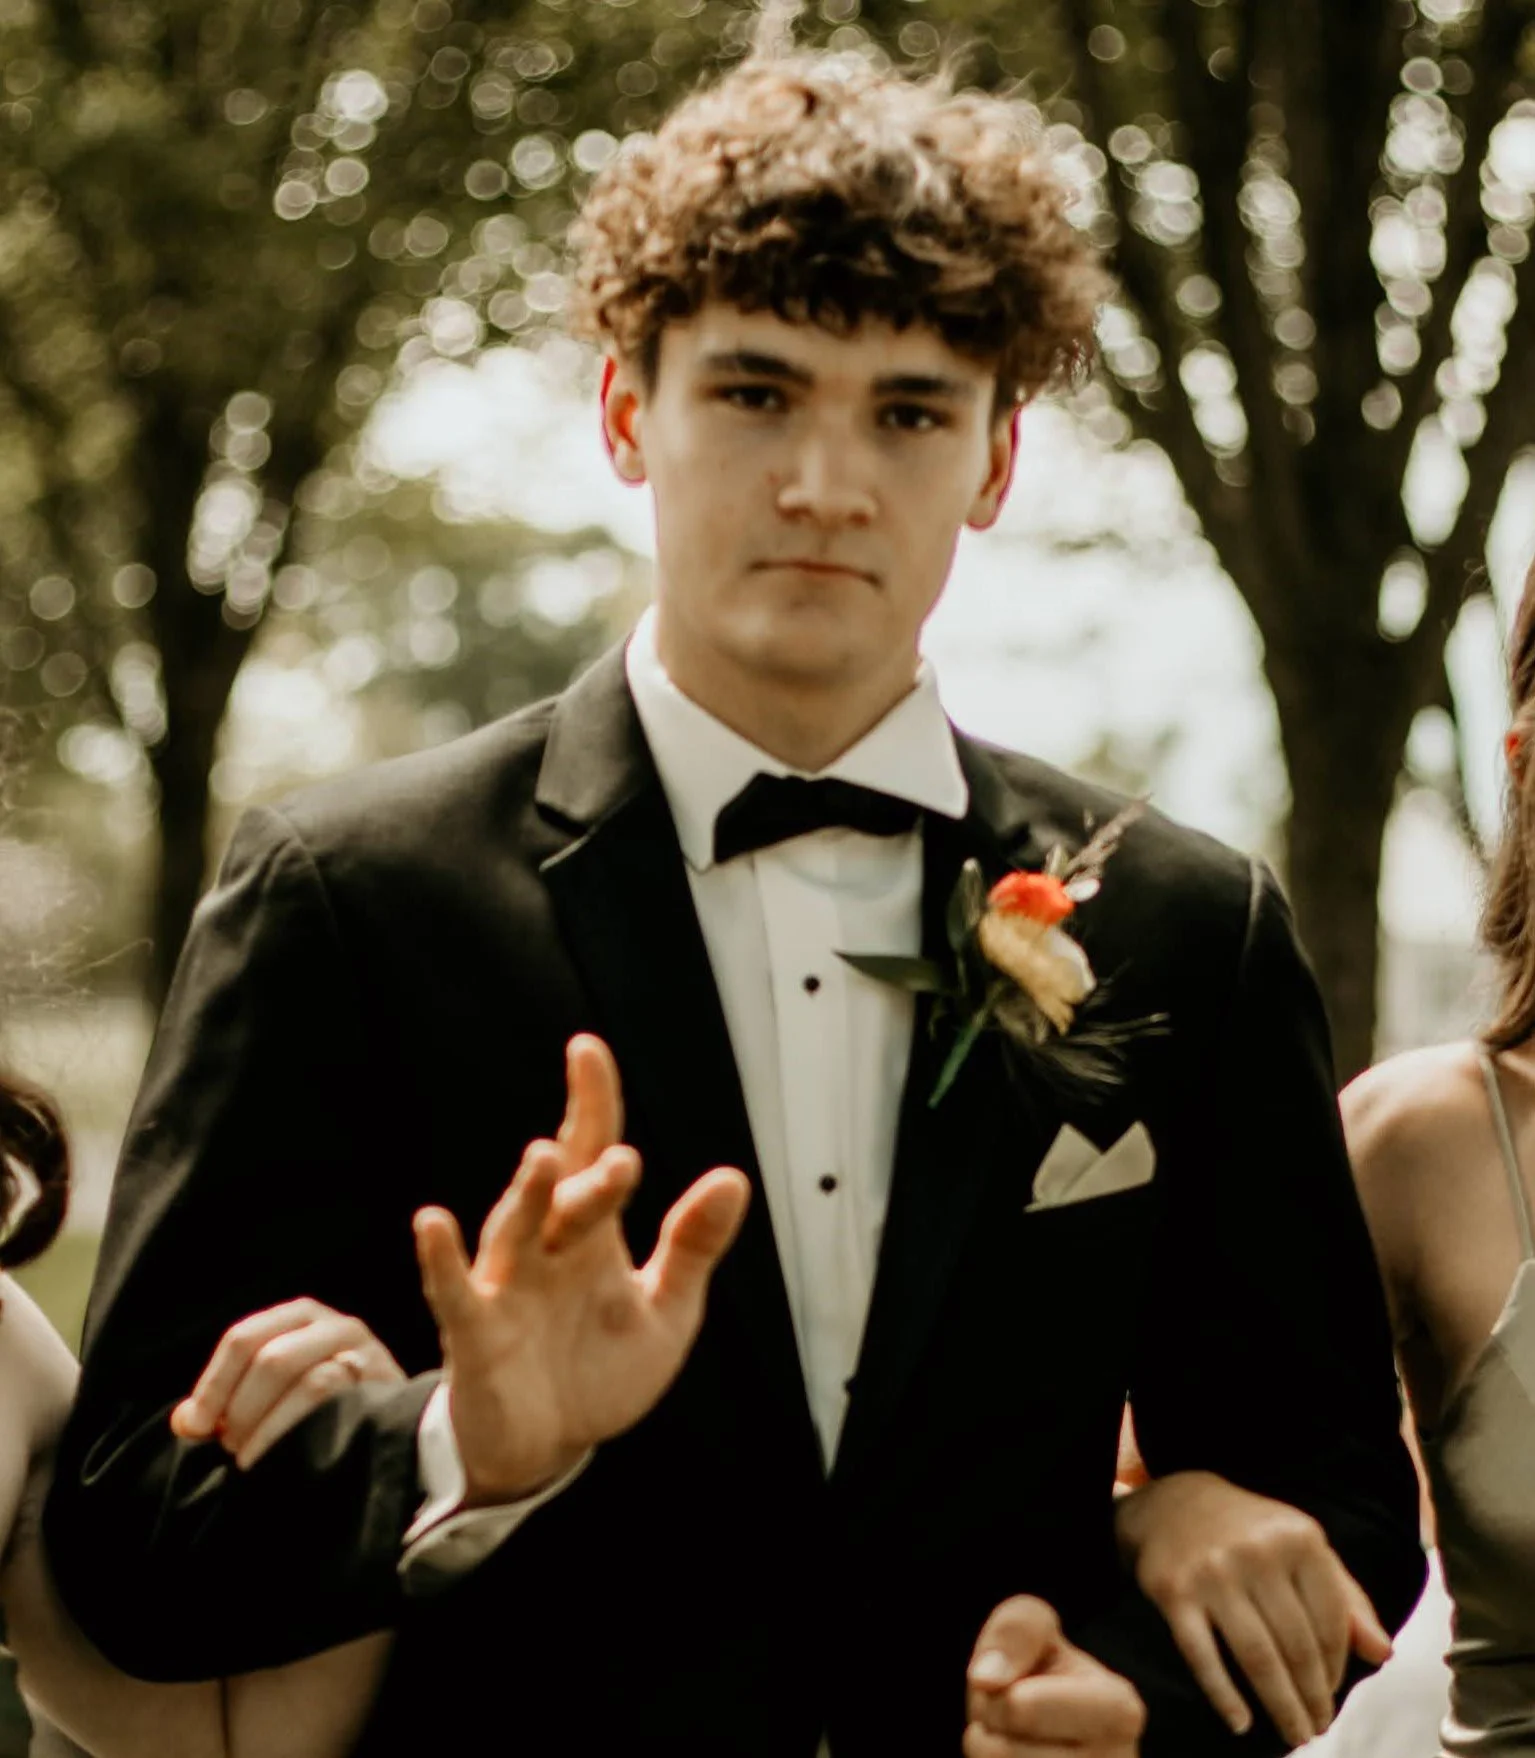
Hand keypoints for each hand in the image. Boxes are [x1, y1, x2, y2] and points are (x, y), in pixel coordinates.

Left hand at [171, 1298, 404, 1469]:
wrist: (393, 1427)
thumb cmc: (316, 1411)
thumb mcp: (266, 1395)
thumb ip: (224, 1402)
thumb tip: (184, 1421)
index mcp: (299, 1317)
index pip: (243, 1340)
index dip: (213, 1386)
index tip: (196, 1428)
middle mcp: (335, 1325)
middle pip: (272, 1360)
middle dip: (242, 1411)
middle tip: (231, 1449)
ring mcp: (366, 1353)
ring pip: (308, 1382)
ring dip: (270, 1429)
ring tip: (252, 1459)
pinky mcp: (386, 1386)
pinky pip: (338, 1405)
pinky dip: (298, 1435)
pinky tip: (282, 1461)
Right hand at [412, 1033, 750, 1504]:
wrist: (549, 1449)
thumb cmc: (601, 1371)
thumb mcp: (666, 1310)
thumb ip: (693, 1246)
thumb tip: (733, 1178)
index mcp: (592, 1235)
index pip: (590, 1152)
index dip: (591, 1102)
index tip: (586, 1050)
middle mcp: (546, 1248)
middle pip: (564, 1195)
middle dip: (589, 1177)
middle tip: (621, 1165)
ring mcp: (507, 1286)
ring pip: (513, 1229)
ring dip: (527, 1195)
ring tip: (542, 1160)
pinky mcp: (476, 1333)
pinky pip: (455, 1289)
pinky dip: (441, 1257)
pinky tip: (432, 1222)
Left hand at [967, 1597, 1143, 1755]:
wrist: (1054, 1736)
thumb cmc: (1041, 1679)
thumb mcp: (1036, 1632)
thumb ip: (1016, 1630)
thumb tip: (987, 1678)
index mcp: (1120, 1709)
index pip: (1017, 1706)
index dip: (994, 1695)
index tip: (1017, 1691)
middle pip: (997, 1754)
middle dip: (986, 1732)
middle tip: (1014, 1725)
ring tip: (1017, 1749)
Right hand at [1115, 1470, 1391, 1746]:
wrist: (1176, 1502)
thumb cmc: (1253, 1534)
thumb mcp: (1303, 1549)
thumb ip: (1346, 1599)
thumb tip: (1383, 1654)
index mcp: (1298, 1538)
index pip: (1330, 1622)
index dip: (1336, 1667)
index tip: (1331, 1694)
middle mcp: (1256, 1551)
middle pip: (1296, 1646)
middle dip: (1312, 1697)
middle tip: (1317, 1727)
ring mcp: (1212, 1571)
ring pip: (1256, 1657)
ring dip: (1280, 1705)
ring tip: (1294, 1733)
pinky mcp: (1173, 1591)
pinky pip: (1202, 1655)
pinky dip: (1223, 1695)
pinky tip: (1241, 1722)